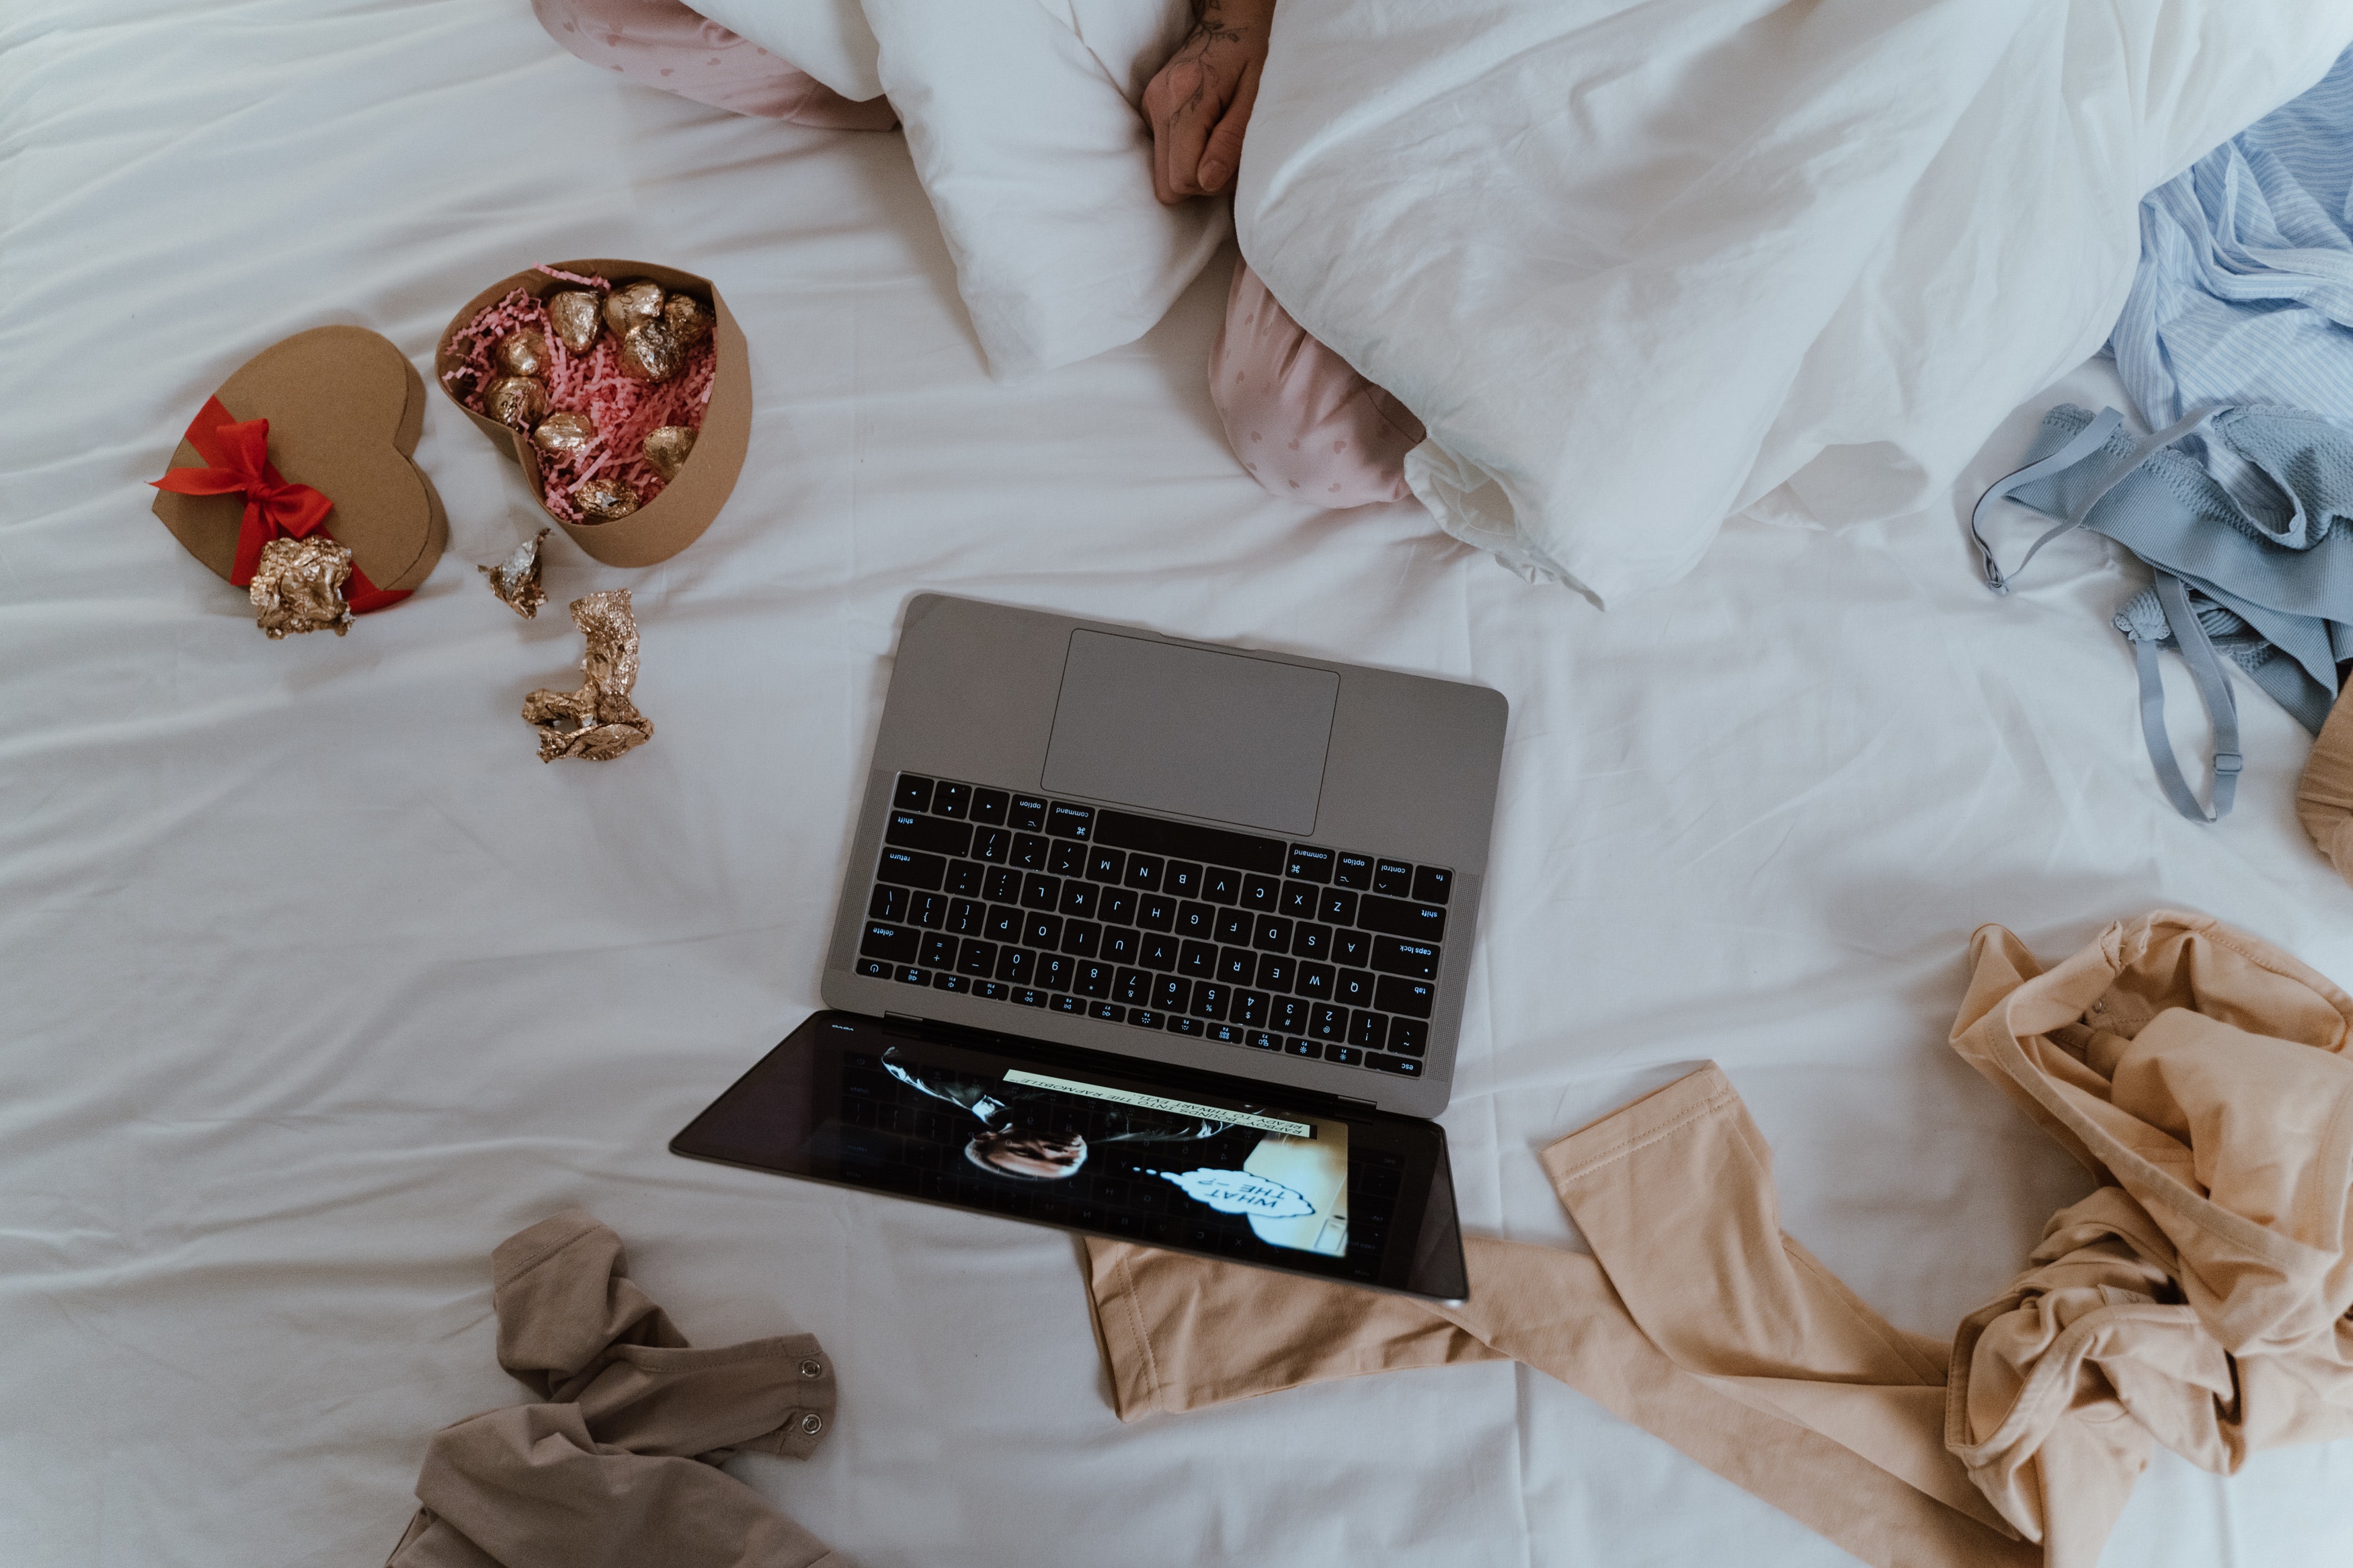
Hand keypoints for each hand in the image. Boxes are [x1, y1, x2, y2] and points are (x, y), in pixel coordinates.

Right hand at [1142, 0, 1275, 203]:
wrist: (1230, 21)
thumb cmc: (1253, 55)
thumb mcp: (1255, 98)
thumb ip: (1233, 141)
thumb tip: (1208, 182)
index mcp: (1185, 100)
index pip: (1182, 179)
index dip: (1211, 184)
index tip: (1233, 162)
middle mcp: (1158, 103)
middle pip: (1166, 184)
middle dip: (1199, 183)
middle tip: (1227, 157)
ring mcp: (1149, 105)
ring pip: (1161, 174)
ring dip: (1191, 169)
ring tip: (1217, 142)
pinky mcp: (1149, 107)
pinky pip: (1162, 155)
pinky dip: (1184, 154)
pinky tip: (1204, 133)